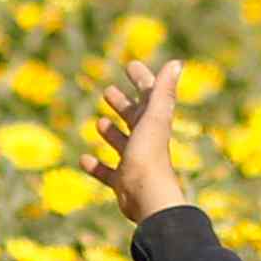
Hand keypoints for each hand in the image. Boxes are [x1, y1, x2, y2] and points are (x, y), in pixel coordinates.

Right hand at [90, 57, 188, 225]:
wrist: (148, 198)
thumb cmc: (149, 155)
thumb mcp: (153, 118)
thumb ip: (163, 91)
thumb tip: (177, 62)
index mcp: (154, 124)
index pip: (150, 95)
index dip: (142, 79)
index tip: (131, 65)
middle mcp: (146, 142)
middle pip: (135, 118)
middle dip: (123, 104)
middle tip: (108, 91)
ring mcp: (135, 162)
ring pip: (122, 144)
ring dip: (112, 133)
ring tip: (99, 122)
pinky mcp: (123, 182)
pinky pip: (107, 173)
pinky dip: (96, 166)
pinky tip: (83, 159)